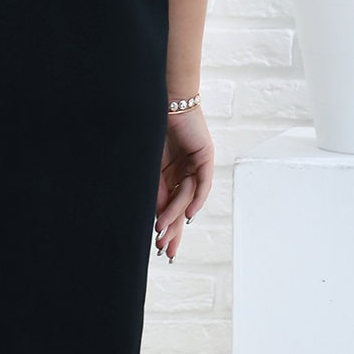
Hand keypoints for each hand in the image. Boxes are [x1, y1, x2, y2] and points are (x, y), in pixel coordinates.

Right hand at [155, 104, 212, 262]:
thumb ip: (155, 190)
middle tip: (167, 252)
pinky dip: (195, 199)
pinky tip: (188, 215)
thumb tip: (157, 217)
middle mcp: (185, 173)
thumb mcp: (149, 168)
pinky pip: (202, 183)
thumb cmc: (152, 129)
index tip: (160, 246)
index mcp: (170, 176)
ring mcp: (196, 165)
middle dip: (174, 230)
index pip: (170, 206)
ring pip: (188, 198)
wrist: (161, 102)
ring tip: (163, 230)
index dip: (166, 227)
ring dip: (175, 215)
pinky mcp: (205, 156)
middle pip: (182, 208)